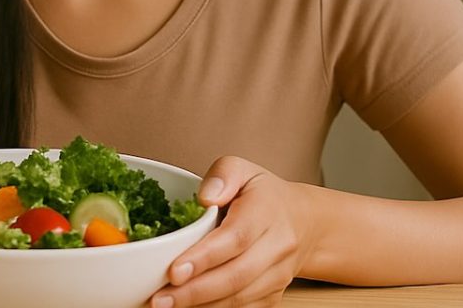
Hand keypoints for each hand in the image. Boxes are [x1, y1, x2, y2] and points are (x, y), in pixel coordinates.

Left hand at [150, 156, 313, 306]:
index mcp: (267, 211)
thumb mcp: (243, 169)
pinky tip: (188, 307)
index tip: (174, 270)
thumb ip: (222, 175)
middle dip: (195, 290)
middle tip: (160, 298)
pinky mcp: (273, 295)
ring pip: (240, 298)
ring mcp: (278, 275)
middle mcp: (278, 246)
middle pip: (236, 275)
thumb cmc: (264, 195)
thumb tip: (205, 197)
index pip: (236, 237)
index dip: (204, 257)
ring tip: (166, 304)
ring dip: (201, 305)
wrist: (302, 222)